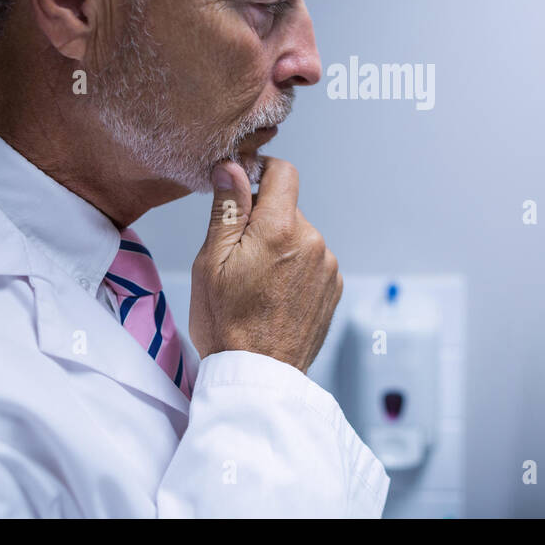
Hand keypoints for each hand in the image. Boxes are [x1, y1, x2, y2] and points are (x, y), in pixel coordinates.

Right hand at [190, 157, 342, 372]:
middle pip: (287, 209)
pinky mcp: (333, 288)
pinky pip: (311, 262)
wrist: (257, 376)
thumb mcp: (211, 261)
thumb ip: (228, 209)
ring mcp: (327, 267)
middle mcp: (313, 242)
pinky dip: (294, 270)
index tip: (242, 190)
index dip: (260, 172)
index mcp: (281, 228)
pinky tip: (274, 297)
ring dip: (280, 247)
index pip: (283, 172)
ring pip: (299, 237)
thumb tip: (232, 167)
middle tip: (237, 258)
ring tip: (256, 284)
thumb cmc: (226, 323)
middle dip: (262, 222)